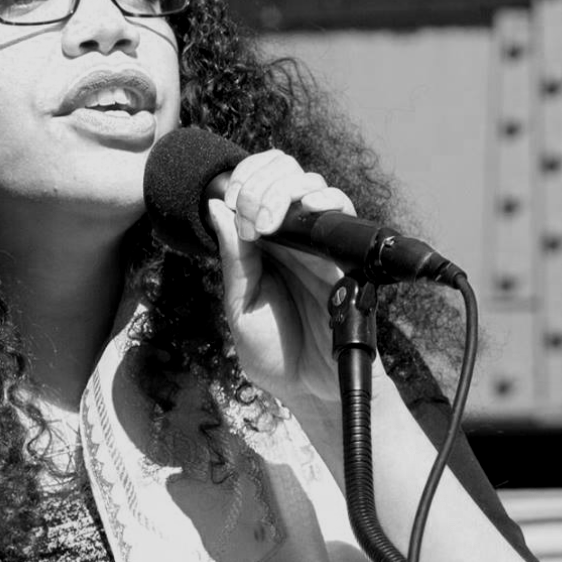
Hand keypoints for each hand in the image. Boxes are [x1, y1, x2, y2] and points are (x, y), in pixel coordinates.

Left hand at [206, 148, 356, 409]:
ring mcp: (318, 243)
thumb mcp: (240, 305)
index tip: (229, 199)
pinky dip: (324, 199)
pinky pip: (342, 211)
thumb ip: (233, 259)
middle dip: (259, 181)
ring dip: (284, 189)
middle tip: (247, 213)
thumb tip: (217, 207)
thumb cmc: (273, 350)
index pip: (254, 185)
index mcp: (260, 243)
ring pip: (309, 184)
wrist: (309, 387)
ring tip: (268, 221)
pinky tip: (305, 210)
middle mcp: (290, 236)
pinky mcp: (344, 255)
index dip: (242, 179)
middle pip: (281, 174)